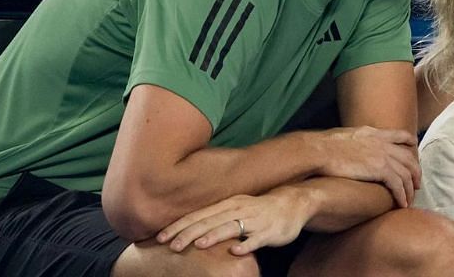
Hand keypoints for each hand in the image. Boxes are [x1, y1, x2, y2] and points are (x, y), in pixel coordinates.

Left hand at [156, 189, 308, 255]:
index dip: (179, 226)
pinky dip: (246, 244)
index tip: (160, 238)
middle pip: (210, 221)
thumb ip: (214, 217)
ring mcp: (255, 220)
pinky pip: (257, 239)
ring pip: (232, 227)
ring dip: (215, 235)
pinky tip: (236, 251)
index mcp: (227, 204)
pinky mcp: (270, 231)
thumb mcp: (234, 208)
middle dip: (190, 233)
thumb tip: (187, 228)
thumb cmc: (258, 209)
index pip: (198, 215)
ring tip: (199, 244)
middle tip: (172, 246)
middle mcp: (239, 209)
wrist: (293, 203)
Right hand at [315, 126, 420, 207]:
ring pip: (407, 173)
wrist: (318, 151)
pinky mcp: (380, 169)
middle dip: (416, 172)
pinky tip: (401, 204)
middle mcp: (382, 143)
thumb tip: (352, 149)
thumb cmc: (323, 146)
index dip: (411, 145)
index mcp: (374, 133)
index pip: (401, 135)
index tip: (415, 154)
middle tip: (416, 184)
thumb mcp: (344, 136)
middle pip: (409, 157)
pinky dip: (402, 195)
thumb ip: (355, 141)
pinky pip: (398, 184)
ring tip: (409, 200)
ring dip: (410, 188)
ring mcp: (383, 155)